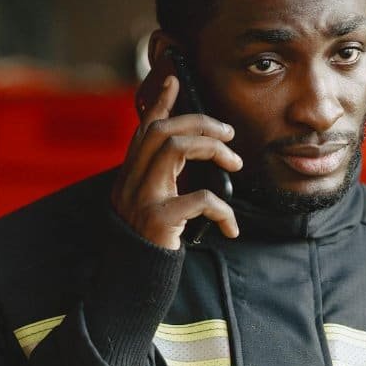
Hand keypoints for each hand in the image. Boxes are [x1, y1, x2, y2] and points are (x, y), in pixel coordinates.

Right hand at [111, 75, 243, 249]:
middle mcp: (131, 182)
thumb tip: (195, 162)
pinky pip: (198, 198)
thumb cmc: (151, 247)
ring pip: (174, 149)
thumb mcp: (153, 208)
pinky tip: (230, 227)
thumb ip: (164, 184)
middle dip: (200, 123)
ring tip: (235, 165)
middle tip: (229, 134)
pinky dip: (222, 209)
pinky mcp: (158, 220)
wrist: (132, 286)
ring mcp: (142, 198)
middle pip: (162, 131)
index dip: (160, 102)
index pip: (144, 130)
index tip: (175, 80)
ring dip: (212, 149)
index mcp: (131, 177)